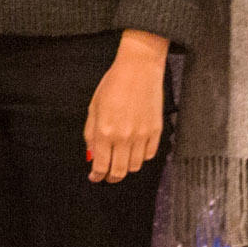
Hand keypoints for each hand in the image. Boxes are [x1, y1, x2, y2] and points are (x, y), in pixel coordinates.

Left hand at [84, 32, 169, 182]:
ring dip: (126, 168)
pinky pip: (149, 155)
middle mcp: (124, 137)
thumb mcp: (94, 108)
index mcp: (105, 131)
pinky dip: (141, 157)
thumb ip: (91, 134)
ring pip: (135, 167)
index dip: (97, 176)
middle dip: (111, 177)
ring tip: (121, 161)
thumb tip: (92, 154)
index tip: (95, 177)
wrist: (138, 68)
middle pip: (119, 172)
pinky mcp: (156, 131)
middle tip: (107, 175)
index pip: (101, 166)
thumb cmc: (114, 83)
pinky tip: (135, 150)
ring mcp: (142, 135)